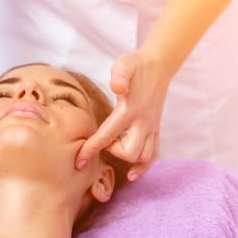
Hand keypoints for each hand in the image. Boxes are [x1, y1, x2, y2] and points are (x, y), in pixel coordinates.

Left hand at [75, 50, 170, 180]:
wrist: (159, 65)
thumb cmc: (136, 66)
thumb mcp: (124, 65)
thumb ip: (120, 75)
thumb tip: (117, 87)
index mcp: (130, 110)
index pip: (108, 136)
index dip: (91, 149)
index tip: (78, 162)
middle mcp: (143, 122)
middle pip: (129, 152)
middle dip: (114, 152)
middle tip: (105, 140)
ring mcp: (151, 126)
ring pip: (144, 157)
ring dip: (129, 159)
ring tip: (116, 150)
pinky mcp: (156, 128)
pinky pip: (154, 154)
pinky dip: (144, 166)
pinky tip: (133, 172)